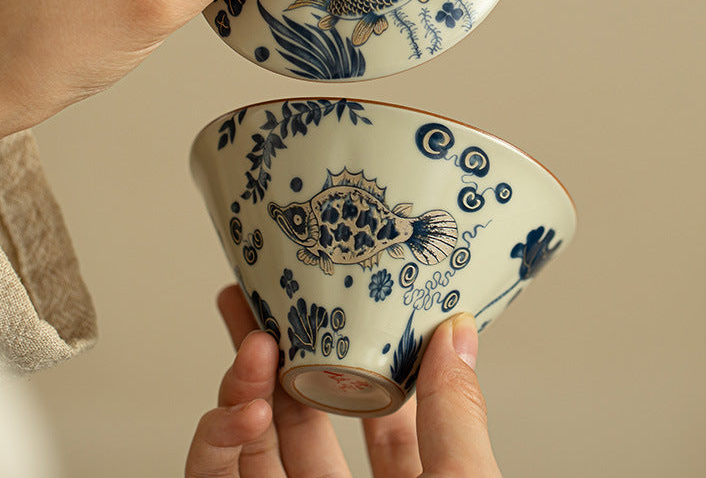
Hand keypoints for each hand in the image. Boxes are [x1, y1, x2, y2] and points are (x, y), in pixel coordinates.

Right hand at [185, 285, 502, 477]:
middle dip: (275, 351)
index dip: (354, 352)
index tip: (338, 301)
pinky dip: (215, 440)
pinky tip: (241, 407)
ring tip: (250, 338)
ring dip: (243, 385)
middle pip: (302, 415)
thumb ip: (457, 419)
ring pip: (251, 442)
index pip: (378, 408)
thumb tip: (458, 333)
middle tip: (256, 296)